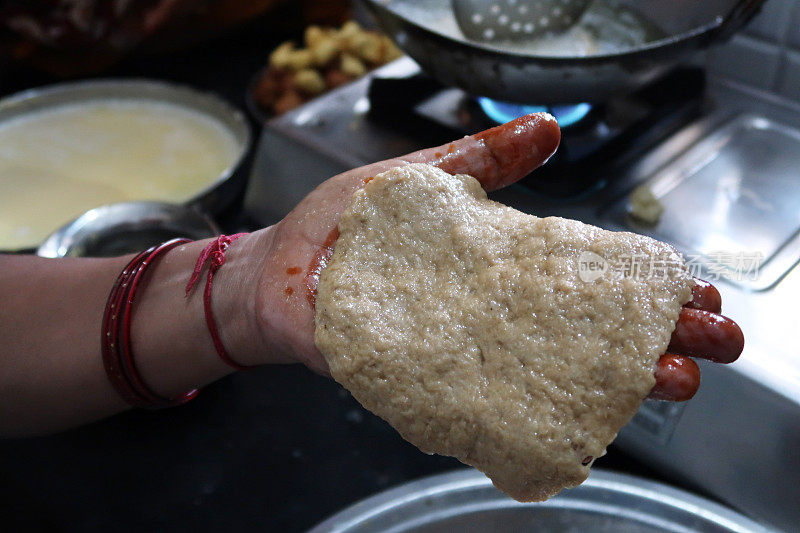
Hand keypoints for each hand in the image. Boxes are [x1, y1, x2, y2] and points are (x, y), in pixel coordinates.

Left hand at [246, 113, 742, 401]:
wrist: (273, 277)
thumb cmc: (341, 229)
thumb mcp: (417, 181)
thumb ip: (479, 160)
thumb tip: (547, 130)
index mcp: (493, 266)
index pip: (582, 279)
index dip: (639, 286)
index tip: (692, 290)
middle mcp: (489, 316)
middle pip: (583, 332)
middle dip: (651, 338)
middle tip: (708, 342)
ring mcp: (465, 354)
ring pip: (552, 374)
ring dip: (614, 380)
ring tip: (670, 381)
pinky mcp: (430, 386)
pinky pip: (493, 408)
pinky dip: (536, 416)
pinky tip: (585, 421)